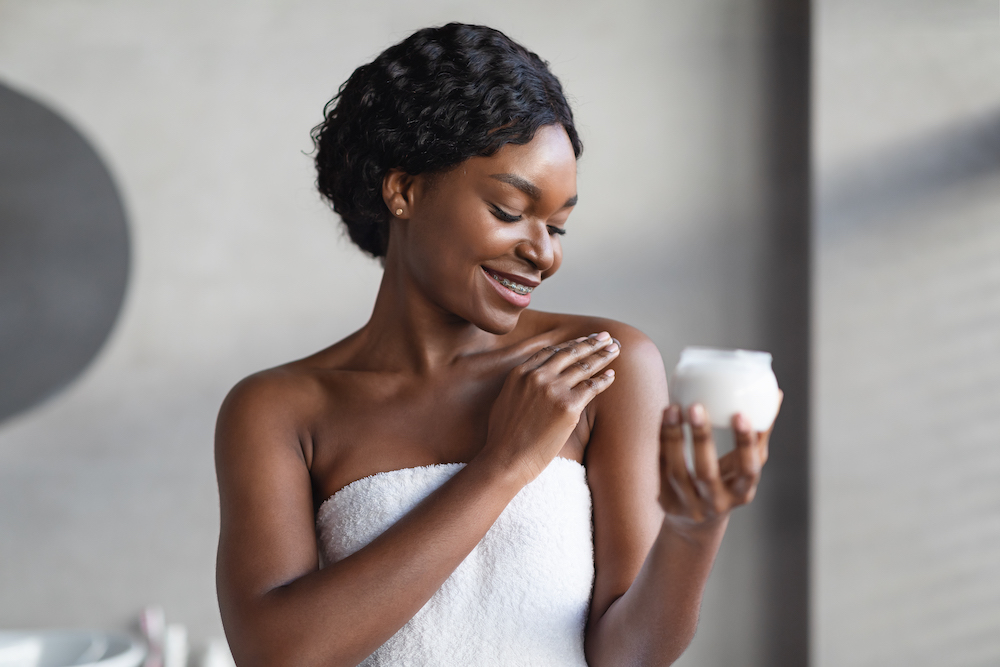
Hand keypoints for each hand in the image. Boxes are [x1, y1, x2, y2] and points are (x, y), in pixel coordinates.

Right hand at [482, 332, 619, 484]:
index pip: (551, 352)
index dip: (569, 344)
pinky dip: (604, 379)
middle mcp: (537, 376)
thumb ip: (520, 386)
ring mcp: (553, 389)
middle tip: (605, 336)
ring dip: (602, 355)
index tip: (582, 340)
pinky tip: (612, 374)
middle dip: (590, 343)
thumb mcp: (505, 400)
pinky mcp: (568, 406)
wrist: (505, 459)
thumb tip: (531, 382)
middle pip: (570, 353)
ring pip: (584, 366)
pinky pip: (592, 387)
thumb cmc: (503, 438)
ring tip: (615, 349)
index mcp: (520, 373)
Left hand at [657, 393, 781, 528]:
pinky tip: (665, 418)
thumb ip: (758, 435)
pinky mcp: (666, 501)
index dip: (744, 444)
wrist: (696, 524)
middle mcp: (716, 503)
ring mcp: (688, 505)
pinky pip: (661, 468)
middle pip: (706, 473)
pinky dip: (662, 442)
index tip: (739, 414)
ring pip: (677, 471)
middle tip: (696, 406)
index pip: (747, 470)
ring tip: (673, 408)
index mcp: (742, 493)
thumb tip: (776, 394)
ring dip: (673, 437)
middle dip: (701, 439)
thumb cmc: (726, 484)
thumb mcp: (745, 467)